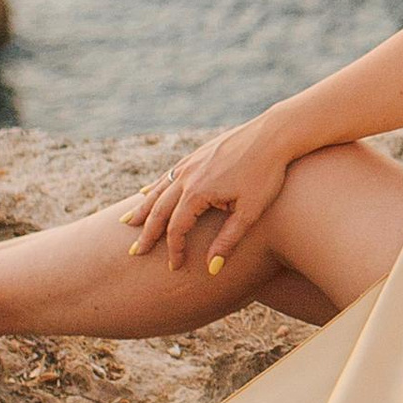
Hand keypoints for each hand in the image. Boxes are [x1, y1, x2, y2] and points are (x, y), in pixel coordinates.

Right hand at [118, 117, 296, 273]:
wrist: (274, 134)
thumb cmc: (267, 174)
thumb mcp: (251, 212)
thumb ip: (228, 240)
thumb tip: (211, 269)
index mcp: (197, 193)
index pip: (177, 228)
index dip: (174, 250)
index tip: (175, 267)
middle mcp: (187, 177)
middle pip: (158, 210)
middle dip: (146, 233)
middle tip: (134, 252)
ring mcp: (190, 163)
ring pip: (158, 190)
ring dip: (142, 208)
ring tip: (127, 223)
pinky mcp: (197, 154)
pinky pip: (168, 175)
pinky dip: (155, 187)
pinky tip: (146, 192)